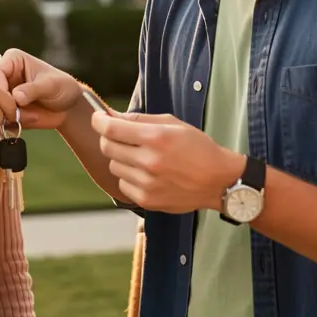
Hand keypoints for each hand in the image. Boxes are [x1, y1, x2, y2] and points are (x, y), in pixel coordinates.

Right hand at [0, 48, 85, 129]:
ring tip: (33, 116)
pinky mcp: (6, 110)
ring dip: (11, 116)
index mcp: (12, 60)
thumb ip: (34, 89)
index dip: (0, 88)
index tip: (13, 101)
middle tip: (22, 113)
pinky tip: (30, 120)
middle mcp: (4, 76)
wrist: (69, 107)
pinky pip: (0, 120)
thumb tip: (16, 96)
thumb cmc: (62, 87)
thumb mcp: (51, 85)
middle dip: (5, 106)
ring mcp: (4, 94)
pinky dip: (13, 124)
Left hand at [92, 110, 243, 213]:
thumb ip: (141, 119)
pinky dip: (129, 177)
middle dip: (109, 138)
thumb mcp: (173, 124)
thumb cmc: (198, 148)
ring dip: (121, 159)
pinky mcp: (147, 200)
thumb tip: (112, 116)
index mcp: (156, 138)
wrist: (218, 181)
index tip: (98, 118)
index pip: (111, 129)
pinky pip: (123, 185)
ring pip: (114, 166)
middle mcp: (149, 161)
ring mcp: (147, 183)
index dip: (99, 121)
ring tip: (141, 157)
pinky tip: (146, 174)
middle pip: (108, 147)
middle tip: (120, 136)